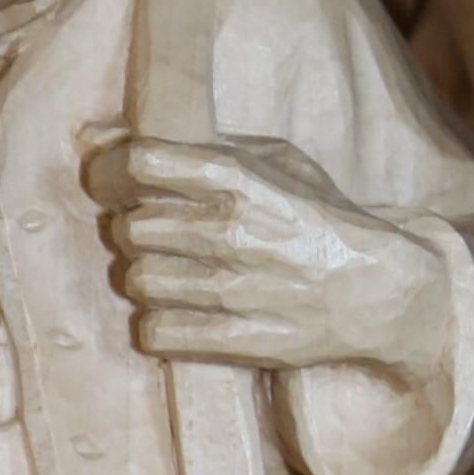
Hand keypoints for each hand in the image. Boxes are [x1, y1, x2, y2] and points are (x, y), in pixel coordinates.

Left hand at [86, 136, 453, 383]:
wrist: (379, 290)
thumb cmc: (318, 219)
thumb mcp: (274, 162)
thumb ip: (192, 145)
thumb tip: (94, 134)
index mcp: (242, 180)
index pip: (141, 164)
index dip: (114, 174)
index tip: (117, 184)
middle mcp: (232, 232)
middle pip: (129, 227)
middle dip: (130, 229)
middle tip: (153, 235)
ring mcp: (233, 289)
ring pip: (137, 279)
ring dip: (143, 276)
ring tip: (168, 274)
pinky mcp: (235, 339)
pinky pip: (154, 331)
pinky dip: (155, 323)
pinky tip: (176, 313)